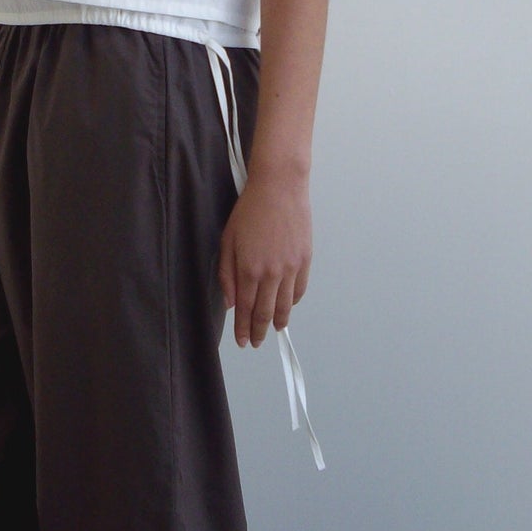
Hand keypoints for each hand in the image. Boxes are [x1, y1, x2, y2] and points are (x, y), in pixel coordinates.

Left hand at [217, 167, 311, 347]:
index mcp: (248, 269)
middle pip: (265, 313)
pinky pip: (299, 289)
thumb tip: (230, 302)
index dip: (242, 328)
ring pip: (285, 305)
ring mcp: (290, 268)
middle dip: (258, 332)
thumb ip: (226, 274)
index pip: (245, 309)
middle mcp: (271, 274)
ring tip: (273, 330)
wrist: (279, 188)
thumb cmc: (249, 210)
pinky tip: (287, 306)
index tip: (241, 341)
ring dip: (278, 321)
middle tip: (254, 342)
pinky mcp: (304, 260)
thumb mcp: (228, 240)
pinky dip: (293, 302)